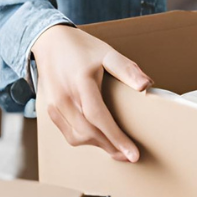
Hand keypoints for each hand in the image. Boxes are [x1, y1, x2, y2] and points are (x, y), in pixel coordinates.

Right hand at [31, 24, 152, 161]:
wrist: (50, 41)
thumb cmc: (82, 48)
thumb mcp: (107, 53)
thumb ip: (127, 69)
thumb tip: (146, 85)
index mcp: (81, 82)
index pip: (99, 117)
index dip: (117, 138)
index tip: (133, 154)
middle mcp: (64, 97)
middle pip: (89, 132)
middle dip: (111, 147)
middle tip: (129, 155)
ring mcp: (54, 105)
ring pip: (77, 137)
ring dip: (98, 145)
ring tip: (116, 148)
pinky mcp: (50, 111)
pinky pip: (68, 133)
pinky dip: (85, 140)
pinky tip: (98, 138)